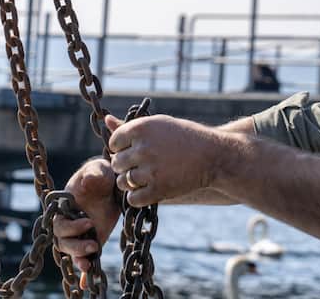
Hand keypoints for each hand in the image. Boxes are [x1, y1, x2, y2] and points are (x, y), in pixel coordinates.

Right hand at [52, 157, 120, 272]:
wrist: (114, 183)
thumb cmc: (102, 173)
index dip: (71, 227)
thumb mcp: (99, 170)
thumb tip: (88, 180)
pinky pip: (85, 259)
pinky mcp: (93, 240)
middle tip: (93, 243)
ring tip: (91, 261)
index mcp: (64, 207)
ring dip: (79, 258)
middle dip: (75, 246)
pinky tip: (86, 283)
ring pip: (72, 252)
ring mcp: (80, 234)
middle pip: (62, 242)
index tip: (89, 221)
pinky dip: (84, 273)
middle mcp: (69, 223)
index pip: (58, 223)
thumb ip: (93, 173)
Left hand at [109, 113, 225, 207]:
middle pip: (117, 163)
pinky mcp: (158, 189)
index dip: (123, 147)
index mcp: (142, 128)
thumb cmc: (185, 137)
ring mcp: (150, 170)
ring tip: (148, 177)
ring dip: (132, 182)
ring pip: (123, 182)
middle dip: (127, 166)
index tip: (136, 150)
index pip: (114, 141)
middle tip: (144, 165)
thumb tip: (105, 120)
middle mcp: (143, 148)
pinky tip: (150, 189)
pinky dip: (139, 197)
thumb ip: (131, 126)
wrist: (214, 155)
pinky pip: (133, 199)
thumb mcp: (160, 124)